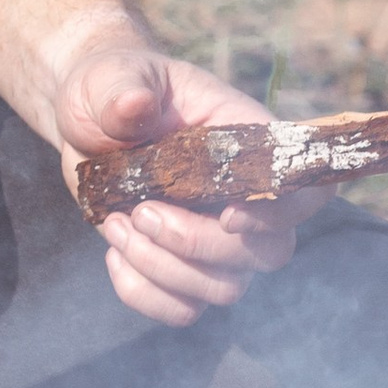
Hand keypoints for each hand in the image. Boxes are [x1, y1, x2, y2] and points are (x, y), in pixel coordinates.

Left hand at [53, 31, 295, 327]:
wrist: (84, 124)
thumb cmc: (108, 90)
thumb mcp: (109, 77)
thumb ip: (122, 89)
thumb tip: (132, 103)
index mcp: (246, 142)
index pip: (304, 186)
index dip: (283, 213)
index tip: (227, 215)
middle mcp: (243, 197)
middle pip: (269, 252)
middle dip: (200, 245)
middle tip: (142, 212)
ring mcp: (215, 238)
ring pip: (225, 288)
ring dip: (163, 269)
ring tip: (117, 224)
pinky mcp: (180, 268)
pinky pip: (182, 309)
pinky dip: (144, 294)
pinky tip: (113, 255)